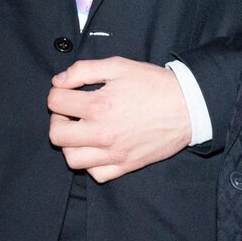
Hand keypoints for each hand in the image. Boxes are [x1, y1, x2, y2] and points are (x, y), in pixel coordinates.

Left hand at [47, 56, 191, 182]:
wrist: (186, 106)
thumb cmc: (152, 83)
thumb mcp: (117, 66)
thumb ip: (82, 70)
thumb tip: (58, 82)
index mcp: (99, 105)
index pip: (55, 102)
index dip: (57, 92)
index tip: (66, 90)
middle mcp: (103, 133)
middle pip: (57, 135)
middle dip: (58, 119)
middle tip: (71, 111)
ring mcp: (114, 153)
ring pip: (72, 159)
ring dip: (71, 143)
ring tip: (82, 130)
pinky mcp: (126, 165)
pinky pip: (96, 174)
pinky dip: (90, 163)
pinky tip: (96, 147)